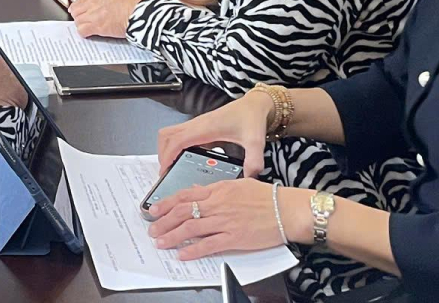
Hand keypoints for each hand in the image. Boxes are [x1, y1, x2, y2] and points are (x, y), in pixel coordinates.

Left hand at [68, 0, 144, 38]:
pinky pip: (82, 30)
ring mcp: (93, 14)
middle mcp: (93, 2)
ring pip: (77, 21)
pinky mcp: (96, 26)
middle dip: (79, 16)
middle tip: (83, 20)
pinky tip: (89, 34)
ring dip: (82, 25)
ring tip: (88, 28)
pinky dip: (84, 33)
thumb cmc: (134, 4)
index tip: (79, 11)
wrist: (139, 12)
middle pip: (76, 10)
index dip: (79, 7)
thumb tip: (102, 4)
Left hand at [146, 178, 298, 256]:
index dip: (166, 203)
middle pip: (183, 212)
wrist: (287, 210)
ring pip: (191, 228)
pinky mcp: (234, 238)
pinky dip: (193, 250)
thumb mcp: (238, 184)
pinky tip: (182, 254)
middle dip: (163, 221)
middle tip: (152, 229)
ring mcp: (225, 222)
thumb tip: (197, 191)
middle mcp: (218, 205)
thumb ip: (216, 188)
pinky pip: (209, 245)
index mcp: (218, 189)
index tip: (154, 209)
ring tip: (161, 242)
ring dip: (172, 236)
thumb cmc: (267, 197)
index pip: (185, 195)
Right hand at [157, 91, 274, 176]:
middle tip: (166, 171)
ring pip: (170, 133)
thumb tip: (249, 178)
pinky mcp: (200, 127)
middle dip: (162, 153)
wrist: (255, 105)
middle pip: (167, 135)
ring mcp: (197, 125)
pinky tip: (183, 159)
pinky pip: (179, 135)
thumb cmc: (252, 118)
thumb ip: (254, 161)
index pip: (178, 140)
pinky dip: (174, 146)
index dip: (168, 156)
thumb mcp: (255, 141)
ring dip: (166, 148)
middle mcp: (197, 125)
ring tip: (170, 166)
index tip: (164, 170)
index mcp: (206, 128)